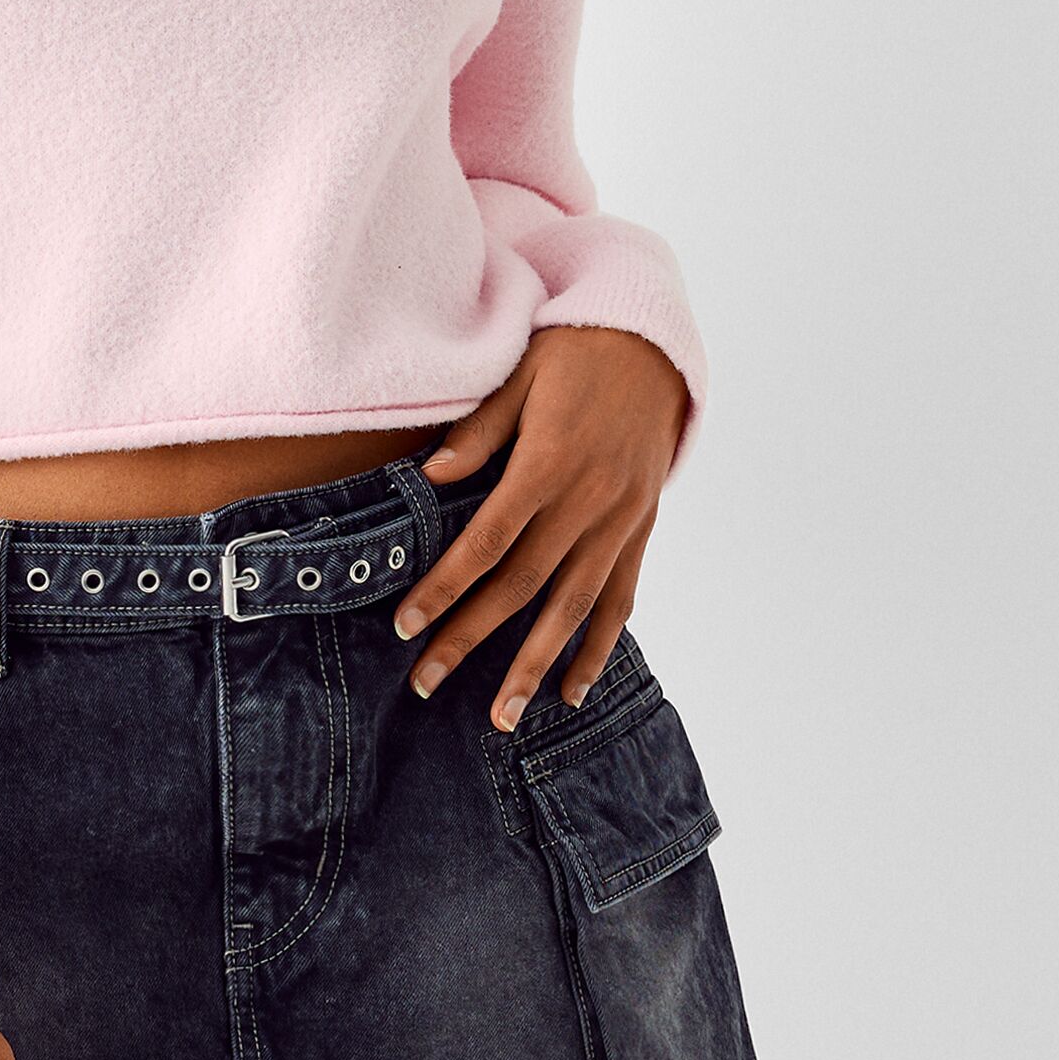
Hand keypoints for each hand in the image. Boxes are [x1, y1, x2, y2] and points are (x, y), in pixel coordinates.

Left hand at [394, 326, 686, 729]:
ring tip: (501, 716)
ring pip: (572, 607)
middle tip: (424, 683)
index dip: (444, 588)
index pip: (485, 543)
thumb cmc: (574, 352)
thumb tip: (429, 476)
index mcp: (548, 464)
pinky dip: (597, 648)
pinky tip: (571, 690)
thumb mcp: (520, 375)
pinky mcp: (640, 528)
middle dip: (470, 640)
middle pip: (520, 587)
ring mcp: (619, 521)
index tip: (405, 625)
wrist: (654, 343)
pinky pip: (620, 599)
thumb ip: (478, 431)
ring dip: (535, 666)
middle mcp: (587, 503)